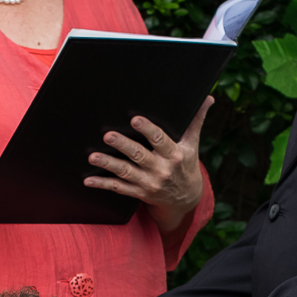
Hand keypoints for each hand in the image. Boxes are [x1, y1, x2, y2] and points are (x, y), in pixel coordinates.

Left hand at [83, 97, 210, 234]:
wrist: (186, 198)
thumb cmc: (186, 164)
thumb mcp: (193, 144)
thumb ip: (195, 121)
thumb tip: (208, 98)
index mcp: (174, 154)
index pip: (160, 140)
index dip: (147, 130)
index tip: (135, 119)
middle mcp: (161, 170)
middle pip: (139, 156)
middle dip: (123, 146)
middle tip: (108, 136)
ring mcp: (148, 183)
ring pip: (126, 173)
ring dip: (108, 165)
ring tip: (93, 157)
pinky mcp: (138, 192)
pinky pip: (119, 189)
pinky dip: (103, 184)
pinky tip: (88, 181)